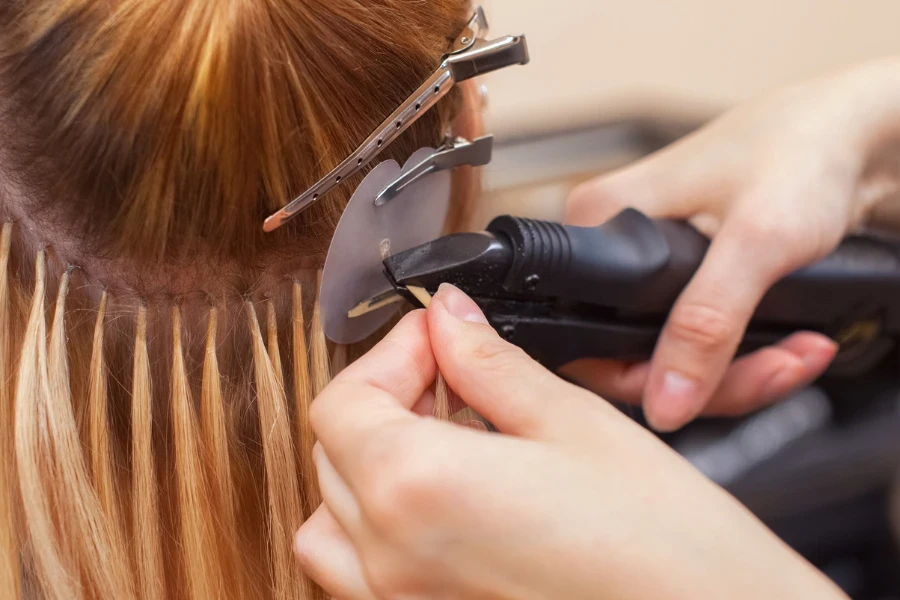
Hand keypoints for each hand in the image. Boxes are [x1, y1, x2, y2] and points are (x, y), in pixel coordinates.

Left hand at [294, 284, 845, 599]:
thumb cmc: (661, 541)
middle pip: (333, 452)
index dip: (391, 353)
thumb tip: (447, 316)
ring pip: (330, 518)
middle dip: (384, 397)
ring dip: (367, 465)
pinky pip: (360, 573)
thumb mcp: (571, 423)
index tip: (438, 336)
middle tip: (449, 375)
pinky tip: (442, 501)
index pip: (343, 403)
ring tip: (439, 440)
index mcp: (418, 488)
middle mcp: (392, 557)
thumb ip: (487, 362)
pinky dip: (376, 526)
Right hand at [565, 58, 899, 430]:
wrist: (859, 132)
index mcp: (597, 220)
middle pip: (631, 354)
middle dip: (711, 380)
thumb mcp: (754, 243)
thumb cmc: (802, 149)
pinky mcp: (689, 277)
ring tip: (798, 353)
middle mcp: (614, 243)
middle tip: (774, 369)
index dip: (641, 377)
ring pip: (672, 355)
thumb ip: (704, 325)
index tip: (701, 390)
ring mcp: (651, 262)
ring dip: (742, 371)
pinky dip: (749, 356)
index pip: (584, 333)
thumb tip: (664, 401)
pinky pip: (700, 341)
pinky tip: (791, 343)